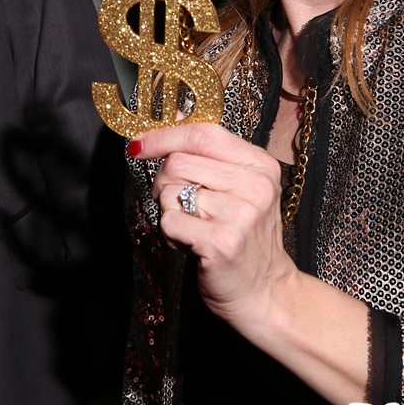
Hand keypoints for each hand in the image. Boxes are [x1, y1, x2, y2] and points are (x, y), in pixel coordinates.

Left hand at [129, 123, 298, 338]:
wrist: (265, 292)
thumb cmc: (242, 236)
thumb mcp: (237, 187)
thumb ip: (208, 153)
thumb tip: (174, 112)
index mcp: (260, 165)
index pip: (201, 134)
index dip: (163, 136)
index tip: (138, 145)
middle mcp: (256, 185)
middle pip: (177, 162)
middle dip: (164, 185)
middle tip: (183, 208)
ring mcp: (241, 214)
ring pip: (169, 192)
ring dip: (169, 213)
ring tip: (194, 229)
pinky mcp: (222, 241)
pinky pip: (168, 220)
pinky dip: (170, 234)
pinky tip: (192, 245)